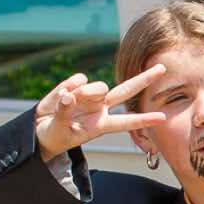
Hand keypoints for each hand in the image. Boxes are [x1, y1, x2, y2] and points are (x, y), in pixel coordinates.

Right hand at [33, 66, 166, 161]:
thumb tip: (69, 96)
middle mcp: (100, 108)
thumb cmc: (54, 135)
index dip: (144, 120)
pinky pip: (78, 79)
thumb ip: (64, 113)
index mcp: (101, 125)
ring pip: (97, 86)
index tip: (162, 118)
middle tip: (163, 68)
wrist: (40, 129)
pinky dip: (68, 85)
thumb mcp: (58, 130)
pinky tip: (62, 94)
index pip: (126, 122)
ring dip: (84, 93)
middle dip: (144, 79)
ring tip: (66, 103)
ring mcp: (89, 96)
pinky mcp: (76, 86)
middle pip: (126, 90)